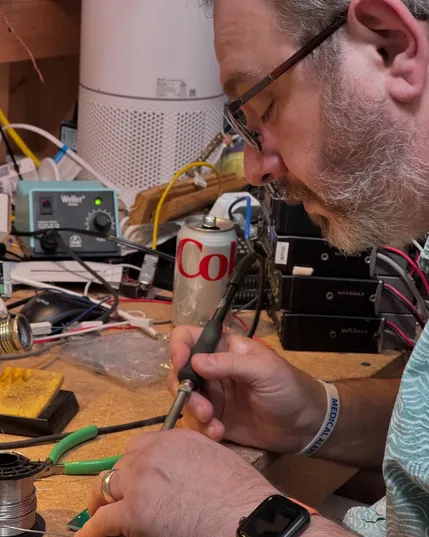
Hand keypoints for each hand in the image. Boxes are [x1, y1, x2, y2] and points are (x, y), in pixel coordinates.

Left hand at [76, 429, 276, 536]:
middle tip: (119, 499)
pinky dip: (93, 528)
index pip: (141, 446)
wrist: (245, 513)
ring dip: (106, 501)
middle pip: (122, 463)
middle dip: (120, 482)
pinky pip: (103, 520)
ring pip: (108, 486)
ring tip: (100, 515)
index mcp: (175, 437)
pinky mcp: (134, 511)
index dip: (137, 465)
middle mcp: (154, 452)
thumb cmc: (240, 493)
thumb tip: (172, 477)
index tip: (136, 479)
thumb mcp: (213, 458)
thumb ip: (186, 459)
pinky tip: (88, 534)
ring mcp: (141, 480)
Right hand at [168, 327, 326, 453]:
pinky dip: (202, 428)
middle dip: (185, 389)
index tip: (181, 363)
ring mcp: (212, 394)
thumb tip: (194, 361)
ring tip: (213, 423)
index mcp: (225, 348)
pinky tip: (219, 433)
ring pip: (184, 397)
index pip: (190, 337)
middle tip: (204, 408)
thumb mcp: (263, 370)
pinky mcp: (214, 418)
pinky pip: (195, 421)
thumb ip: (230, 364)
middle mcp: (213, 369)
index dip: (179, 346)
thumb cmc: (288, 387)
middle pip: (180, 371)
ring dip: (194, 411)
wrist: (304, 425)